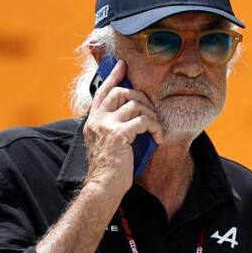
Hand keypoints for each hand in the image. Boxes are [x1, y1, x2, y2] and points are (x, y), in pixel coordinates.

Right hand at [82, 59, 164, 199]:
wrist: (103, 187)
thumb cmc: (109, 170)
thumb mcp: (107, 144)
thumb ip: (113, 128)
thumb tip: (133, 117)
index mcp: (93, 121)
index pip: (102, 92)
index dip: (113, 77)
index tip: (123, 66)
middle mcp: (97, 120)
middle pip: (121, 92)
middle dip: (141, 98)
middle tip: (151, 111)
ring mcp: (106, 126)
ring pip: (135, 105)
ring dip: (151, 115)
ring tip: (155, 129)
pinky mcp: (118, 134)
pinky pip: (143, 121)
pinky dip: (155, 128)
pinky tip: (158, 138)